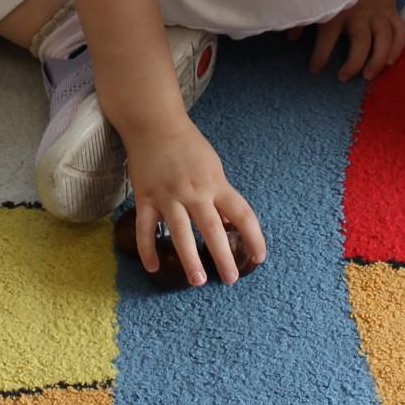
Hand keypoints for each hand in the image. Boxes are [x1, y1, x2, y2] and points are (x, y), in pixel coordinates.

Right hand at [120, 118, 265, 286]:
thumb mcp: (213, 167)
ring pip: (180, 232)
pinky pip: (146, 228)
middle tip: (230, 279)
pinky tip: (153, 267)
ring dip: (189, 258)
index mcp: (216, 183)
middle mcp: (194, 191)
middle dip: (223, 256)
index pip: (242, 214)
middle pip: (212, 228)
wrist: (153, 124)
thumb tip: (227, 226)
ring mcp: (168, 195)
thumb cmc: (187, 145)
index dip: (254, 237)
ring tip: (197, 280)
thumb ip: (220, 196)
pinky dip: (148, 249)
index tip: (259, 257)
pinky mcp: (145, 197)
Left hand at [295, 0, 404, 81]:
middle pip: (360, 42)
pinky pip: (399, 31)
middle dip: (353, 64)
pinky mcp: (392, 10)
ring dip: (377, 59)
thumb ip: (303, 20)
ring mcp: (377, 13)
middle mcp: (358, 14)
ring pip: (383, 39)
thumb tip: (289, 39)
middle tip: (344, 78)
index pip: (327, 37)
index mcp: (337, 11)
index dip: (321, 55)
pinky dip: (397, 47)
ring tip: (369, 75)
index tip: (315, 69)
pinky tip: (389, 61)